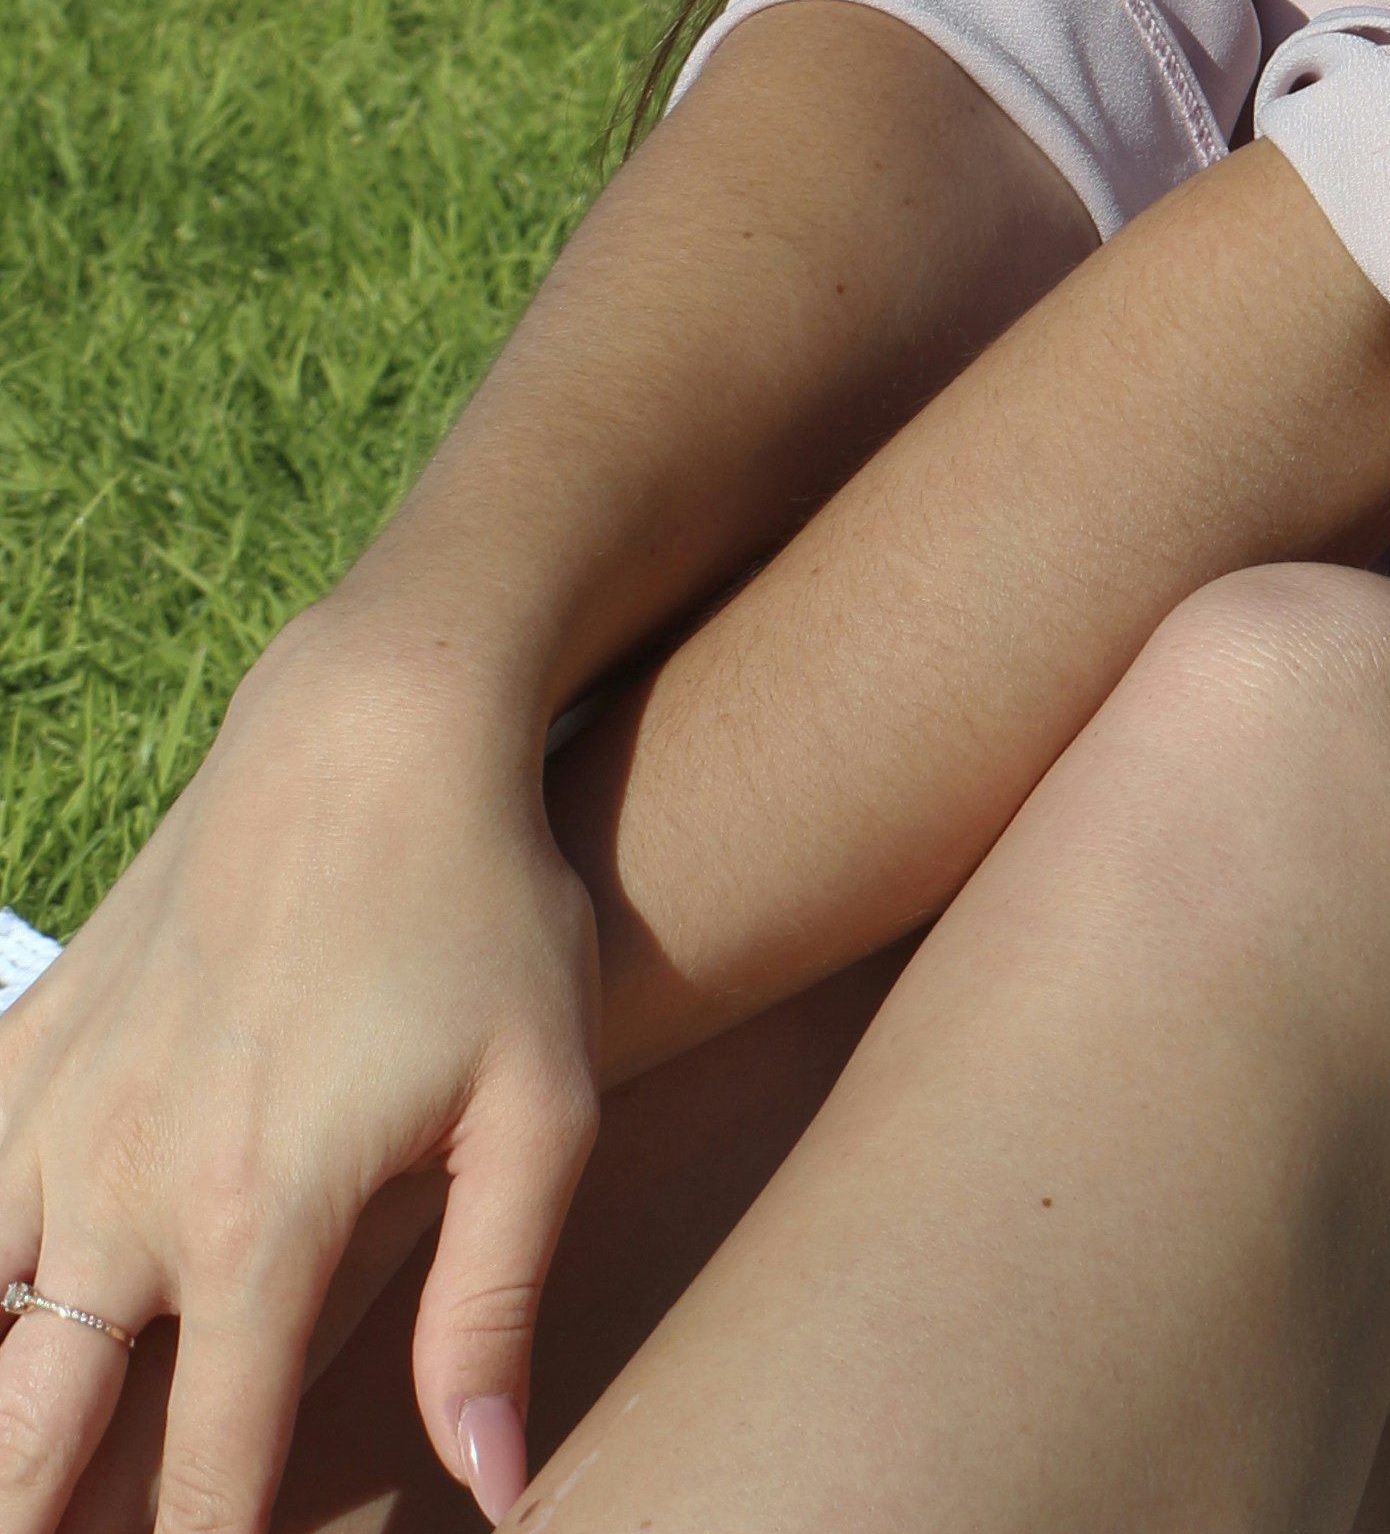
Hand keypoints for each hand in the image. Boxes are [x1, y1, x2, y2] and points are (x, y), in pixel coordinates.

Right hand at [0, 598, 600, 1533]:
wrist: (374, 727)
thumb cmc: (484, 914)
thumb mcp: (542, 1106)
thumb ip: (494, 1308)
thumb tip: (496, 1489)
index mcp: (255, 1229)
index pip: (205, 1484)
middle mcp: (123, 1194)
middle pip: (30, 1451)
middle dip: (43, 1528)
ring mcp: (55, 1118)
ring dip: (0, 1422)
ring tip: (34, 1475)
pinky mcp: (26, 1048)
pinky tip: (2, 1326)